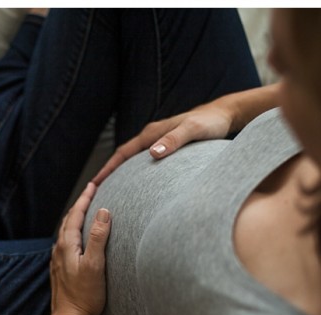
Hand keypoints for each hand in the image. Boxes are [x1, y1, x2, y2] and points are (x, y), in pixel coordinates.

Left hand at [50, 182, 111, 314]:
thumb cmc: (85, 296)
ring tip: (86, 212)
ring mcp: (58, 261)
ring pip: (66, 232)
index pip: (76, 214)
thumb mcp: (96, 264)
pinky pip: (66, 244)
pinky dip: (74, 234)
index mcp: (66, 245)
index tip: (94, 185)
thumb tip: (104, 212)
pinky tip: (79, 240)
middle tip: (91, 193)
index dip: (85, 198)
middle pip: (68, 221)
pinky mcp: (60, 270)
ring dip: (76, 219)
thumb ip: (99, 237)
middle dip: (80, 205)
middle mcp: (59, 250)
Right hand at [92, 100, 231, 184]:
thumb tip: (153, 154)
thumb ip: (174, 141)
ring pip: (135, 161)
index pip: (123, 153)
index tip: (94, 184)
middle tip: (97, 193)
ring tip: (114, 192)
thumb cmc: (210, 123)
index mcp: (152, 133)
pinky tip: (141, 186)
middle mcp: (152, 137)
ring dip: (122, 174)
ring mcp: (160, 142)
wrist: (226, 115)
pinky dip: (138, 174)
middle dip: (109, 174)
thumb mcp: (193, 130)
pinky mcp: (169, 148)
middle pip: (124, 158)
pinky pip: (147, 163)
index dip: (108, 169)